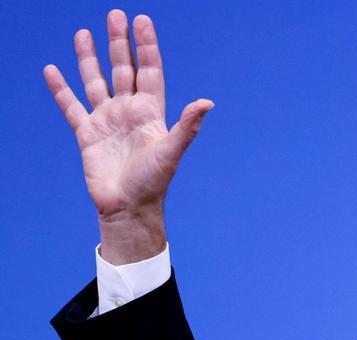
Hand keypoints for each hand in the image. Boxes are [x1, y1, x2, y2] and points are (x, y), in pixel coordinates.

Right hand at [43, 9, 211, 263]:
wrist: (128, 207)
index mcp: (150, 112)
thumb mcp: (172, 150)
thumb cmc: (154, 182)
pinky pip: (71, 106)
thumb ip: (187, 125)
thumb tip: (207, 102)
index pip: (149, 71)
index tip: (143, 21)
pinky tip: (53, 70)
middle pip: (123, 69)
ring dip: (90, 58)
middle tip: (115, 14)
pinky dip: (61, 89)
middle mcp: (128, 111)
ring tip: (83, 32)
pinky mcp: (86, 134)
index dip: (146, 47)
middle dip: (119, 42)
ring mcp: (107, 121)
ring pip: (96, 81)